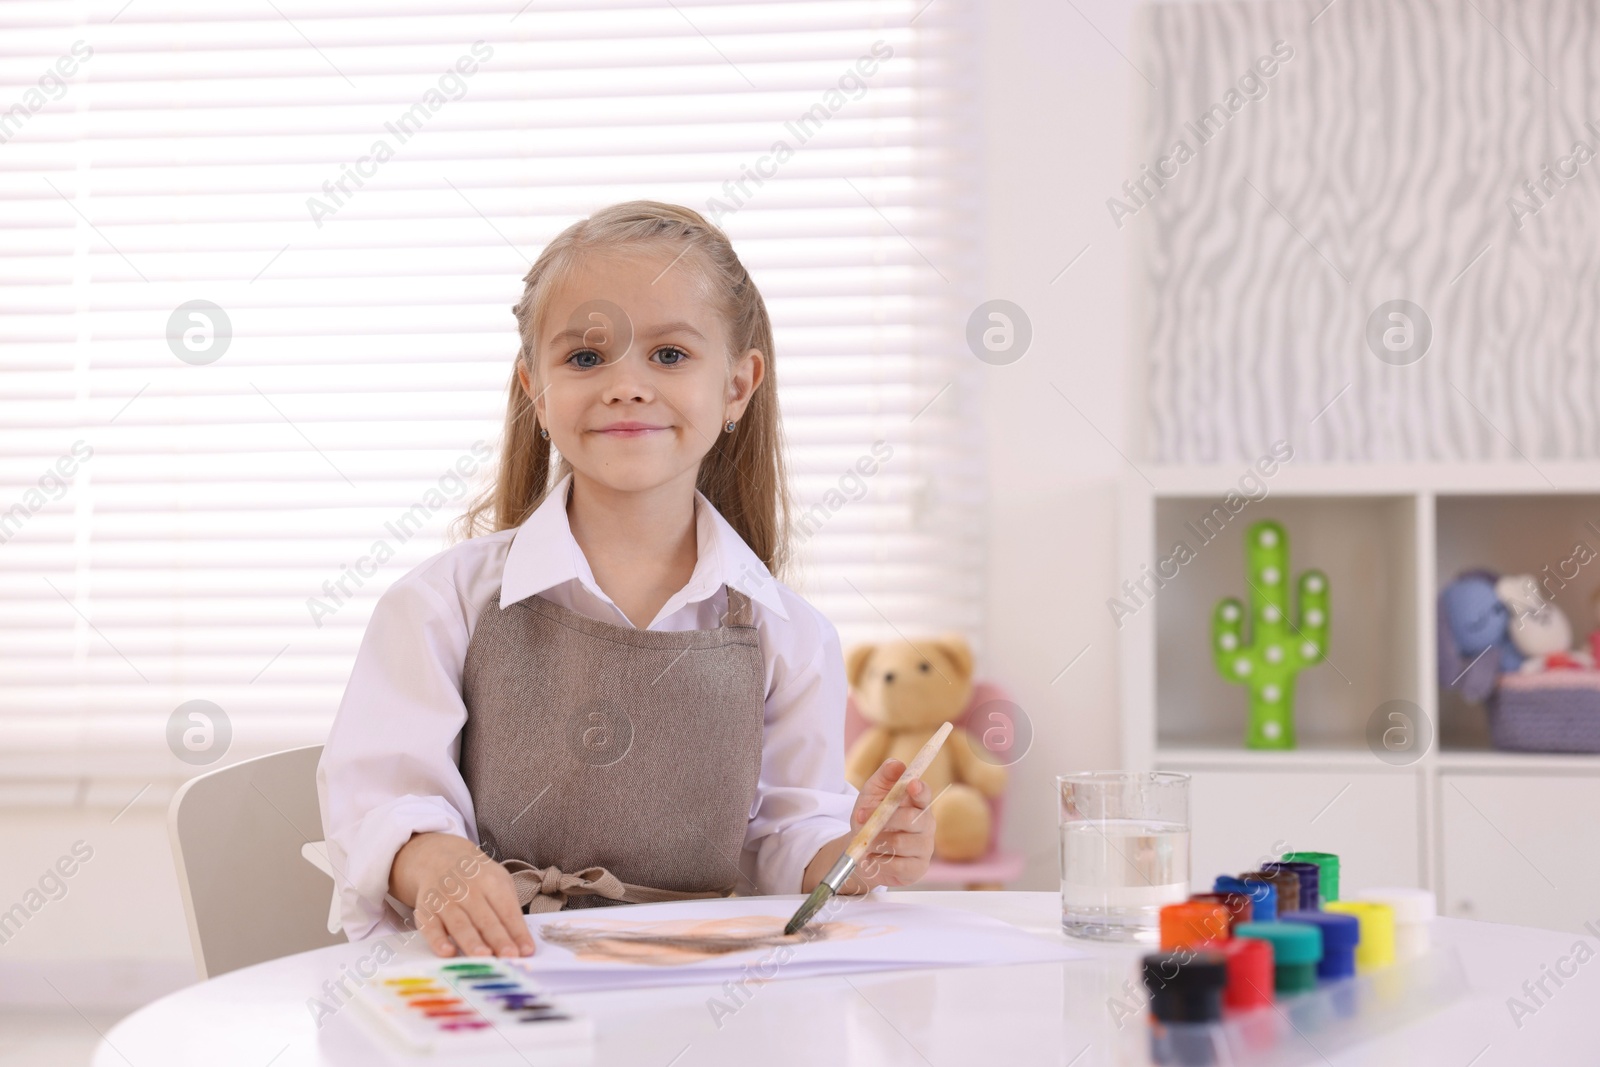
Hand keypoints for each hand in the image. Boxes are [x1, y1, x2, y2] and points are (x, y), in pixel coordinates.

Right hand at [388, 832, 534, 957]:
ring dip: (472, 942)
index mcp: (492, 883)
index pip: (508, 911)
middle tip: (509, 957)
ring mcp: (446, 900)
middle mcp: (468, 890)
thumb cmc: (477, 877)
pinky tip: (447, 952)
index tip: (526, 951)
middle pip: (486, 920)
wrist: (439, 858)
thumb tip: (521, 944)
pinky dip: (438, 941)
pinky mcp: (427, 910)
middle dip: (498, 939)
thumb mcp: (499, 882)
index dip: (517, 932)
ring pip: (460, 925)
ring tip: (485, 958)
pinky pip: (431, 928)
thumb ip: (509, 910)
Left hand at [844, 758, 936, 890]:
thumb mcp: (872, 794)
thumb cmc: (870, 818)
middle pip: (912, 820)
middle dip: (885, 820)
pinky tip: (874, 859)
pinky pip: (898, 866)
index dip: (920, 789)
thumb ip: (884, 777)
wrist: (862, 851)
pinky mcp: (917, 869)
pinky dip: (879, 862)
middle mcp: (926, 825)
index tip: (911, 784)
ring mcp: (924, 848)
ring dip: (876, 842)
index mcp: (917, 804)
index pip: (925, 794)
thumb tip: (896, 764)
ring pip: (901, 843)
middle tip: (862, 819)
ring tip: (866, 842)